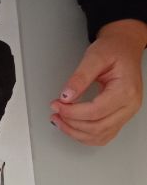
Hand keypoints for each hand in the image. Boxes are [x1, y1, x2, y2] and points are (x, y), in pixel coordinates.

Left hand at [50, 20, 146, 144]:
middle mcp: (129, 105)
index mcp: (125, 90)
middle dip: (71, 123)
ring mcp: (126, 114)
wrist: (124, 48)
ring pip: (99, 136)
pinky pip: (103, 135)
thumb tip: (66, 96)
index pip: (96, 111)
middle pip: (97, 127)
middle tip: (56, 112)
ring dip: (76, 132)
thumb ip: (80, 77)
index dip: (72, 112)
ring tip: (60, 120)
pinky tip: (72, 126)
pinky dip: (85, 135)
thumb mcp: (94, 57)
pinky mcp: (120, 117)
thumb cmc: (114, 50)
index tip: (57, 104)